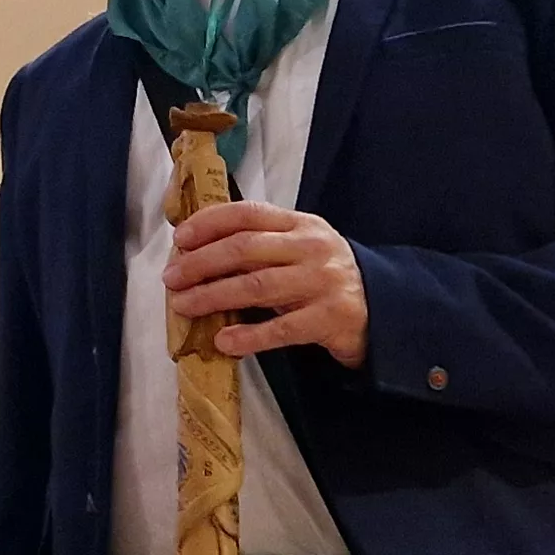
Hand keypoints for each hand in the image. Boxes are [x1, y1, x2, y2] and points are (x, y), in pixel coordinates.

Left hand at [163, 200, 369, 365]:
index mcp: (300, 224)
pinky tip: (224, 341)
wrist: (383, 307)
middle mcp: (311, 248)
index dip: (209, 223)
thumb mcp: (299, 249)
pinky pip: (281, 329)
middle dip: (201, 263)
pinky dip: (249, 336)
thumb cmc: (325, 276)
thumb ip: (260, 246)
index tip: (180, 239)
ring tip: (184, 306)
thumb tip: (196, 252)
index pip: (248, 213)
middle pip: (245, 249)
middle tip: (171, 279)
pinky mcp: (329, 319)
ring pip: (257, 287)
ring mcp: (322, 283)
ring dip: (213, 296)